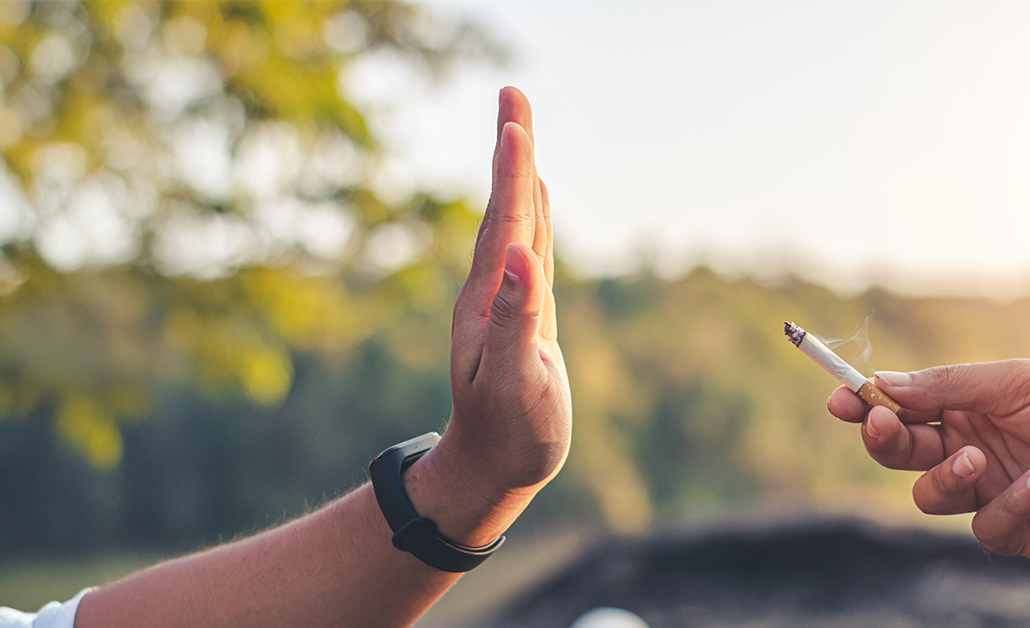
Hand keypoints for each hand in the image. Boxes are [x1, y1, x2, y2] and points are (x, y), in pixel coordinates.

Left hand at [415, 87, 570, 542]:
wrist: (492, 469)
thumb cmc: (506, 433)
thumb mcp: (512, 380)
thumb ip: (515, 317)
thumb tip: (520, 255)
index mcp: (490, 299)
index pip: (505, 220)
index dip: (512, 168)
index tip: (515, 118)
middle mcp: (494, 290)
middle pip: (508, 206)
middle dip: (512, 150)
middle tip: (514, 94)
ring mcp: (508, 300)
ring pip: (518, 223)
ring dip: (521, 175)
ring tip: (522, 130)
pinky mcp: (525, 314)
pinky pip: (532, 250)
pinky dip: (536, 217)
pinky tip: (539, 199)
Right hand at [827, 359, 1029, 557]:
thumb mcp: (1016, 381)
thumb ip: (949, 386)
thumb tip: (882, 383)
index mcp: (967, 408)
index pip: (903, 409)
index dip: (867, 406)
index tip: (841, 399)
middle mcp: (971, 449)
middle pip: (903, 453)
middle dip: (885, 439)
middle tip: (881, 425)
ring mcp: (992, 491)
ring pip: (932, 497)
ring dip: (946, 476)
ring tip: (981, 459)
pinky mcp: (1018, 531)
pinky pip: (986, 528)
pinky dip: (1009, 504)